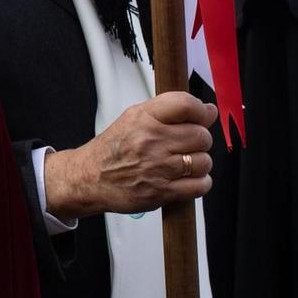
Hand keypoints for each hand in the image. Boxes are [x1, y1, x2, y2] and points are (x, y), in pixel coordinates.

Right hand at [42, 92, 216, 218]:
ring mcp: (157, 168)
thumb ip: (170, 111)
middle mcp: (151, 141)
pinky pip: (199, 186)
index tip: (203, 116)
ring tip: (185, 164)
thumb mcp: (134, 118)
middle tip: (188, 144)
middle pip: (201, 136)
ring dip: (199, 164)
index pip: (186, 105)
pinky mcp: (161, 192)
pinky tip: (187, 179)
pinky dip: (199, 183)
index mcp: (144, 118)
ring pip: (203, 162)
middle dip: (200, 140)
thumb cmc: (113, 149)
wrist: (88, 178)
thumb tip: (209, 112)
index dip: (202, 111)